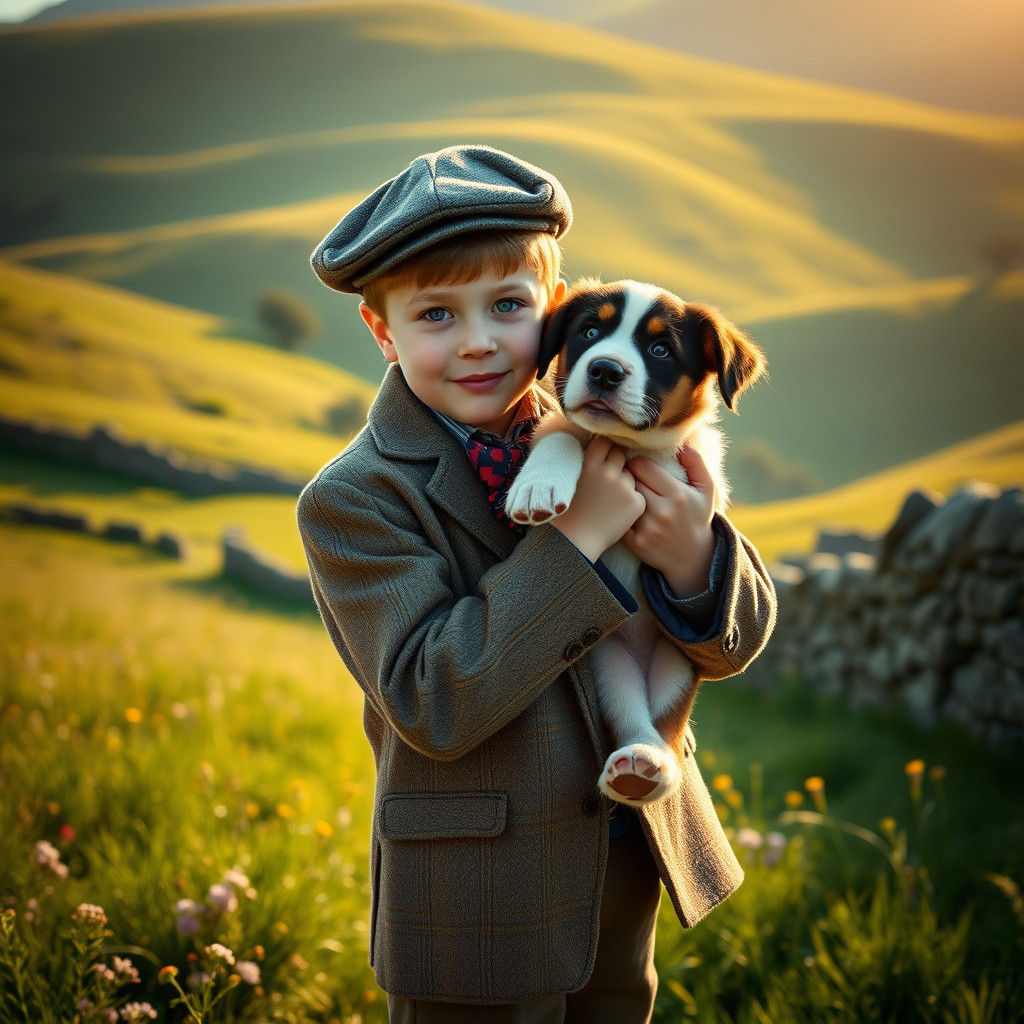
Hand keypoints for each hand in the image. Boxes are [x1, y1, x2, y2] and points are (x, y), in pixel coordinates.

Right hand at [550, 436, 645, 561]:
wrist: (575, 542)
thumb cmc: (566, 512)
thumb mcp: (569, 480)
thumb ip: (585, 463)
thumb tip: (599, 449)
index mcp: (589, 464)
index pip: (605, 441)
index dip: (605, 448)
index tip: (602, 455)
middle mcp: (608, 472)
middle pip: (620, 454)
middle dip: (615, 462)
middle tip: (606, 477)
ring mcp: (624, 487)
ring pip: (630, 474)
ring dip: (624, 482)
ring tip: (609, 500)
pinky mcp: (636, 503)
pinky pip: (637, 494)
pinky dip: (630, 501)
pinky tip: (617, 511)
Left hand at [623, 441, 715, 596]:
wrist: (692, 557)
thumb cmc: (697, 516)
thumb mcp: (706, 489)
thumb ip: (696, 463)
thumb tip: (683, 442)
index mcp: (678, 495)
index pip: (644, 467)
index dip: (638, 463)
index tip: (639, 466)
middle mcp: (662, 512)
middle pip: (631, 481)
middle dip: (629, 477)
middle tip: (629, 477)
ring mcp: (648, 529)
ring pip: (624, 500)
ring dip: (622, 494)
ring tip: (624, 492)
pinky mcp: (636, 543)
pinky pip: (620, 519)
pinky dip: (619, 513)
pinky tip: (623, 510)